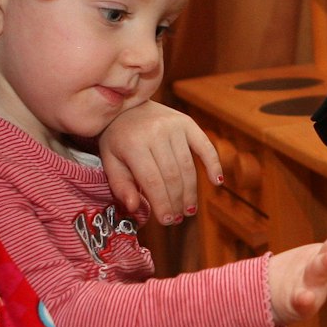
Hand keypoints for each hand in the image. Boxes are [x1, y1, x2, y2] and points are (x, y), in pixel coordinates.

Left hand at [97, 101, 221, 224]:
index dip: (162, 203)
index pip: (152, 181)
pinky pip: (204, 145)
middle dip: (177, 201)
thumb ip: (120, 185)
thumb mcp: (109, 161)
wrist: (126, 106)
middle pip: (172, 176)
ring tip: (189, 209)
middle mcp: (155, 132)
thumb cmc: (117, 139)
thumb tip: (134, 207)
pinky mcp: (187, 123)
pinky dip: (213, 164)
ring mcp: (173, 126)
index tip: (167, 220)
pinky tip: (217, 182)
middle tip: (179, 218)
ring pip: (187, 166)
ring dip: (191, 191)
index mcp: (133, 144)